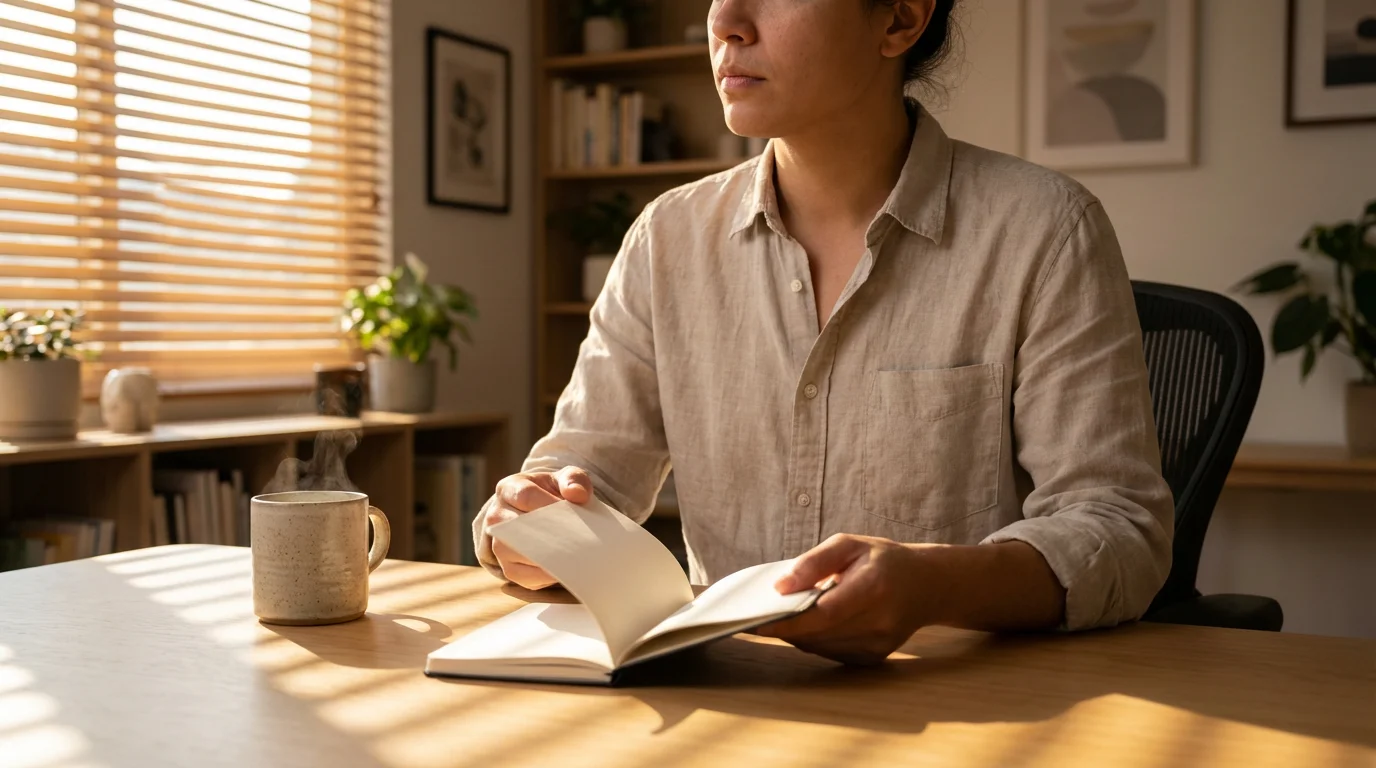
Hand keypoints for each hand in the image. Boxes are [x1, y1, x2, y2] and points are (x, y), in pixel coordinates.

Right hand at [485, 467, 592, 589]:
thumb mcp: (563, 479)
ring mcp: (497, 543)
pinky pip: (521, 576)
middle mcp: (496, 516)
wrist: (539, 514)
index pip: (525, 496)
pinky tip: (564, 570)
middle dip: (548, 534)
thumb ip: (573, 479)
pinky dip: (543, 576)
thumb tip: (577, 494)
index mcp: (510, 489)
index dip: (548, 504)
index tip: (572, 512)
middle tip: (576, 540)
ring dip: (544, 557)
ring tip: (572, 556)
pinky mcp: (506, 567)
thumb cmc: (551, 494)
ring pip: (514, 553)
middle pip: (516, 528)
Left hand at [755, 534, 943, 664]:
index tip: (757, 622)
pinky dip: (815, 640)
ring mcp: (879, 644)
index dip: (788, 621)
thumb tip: (781, 587)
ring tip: (784, 616)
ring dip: (798, 634)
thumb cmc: (883, 559)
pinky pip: (831, 653)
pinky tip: (810, 624)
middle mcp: (880, 621)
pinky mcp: (875, 657)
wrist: (927, 586)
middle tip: (759, 616)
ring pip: (821, 647)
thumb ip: (814, 561)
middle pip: (819, 633)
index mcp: (874, 587)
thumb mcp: (849, 544)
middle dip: (786, 627)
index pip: (824, 613)